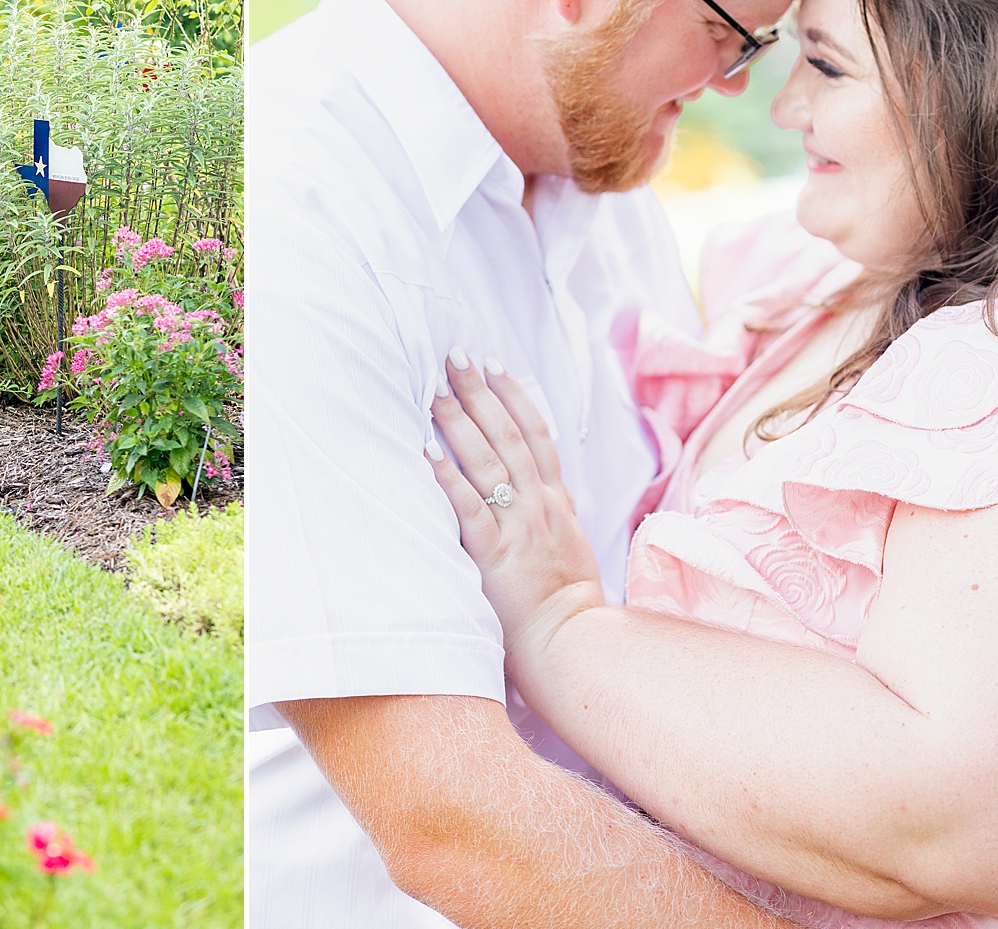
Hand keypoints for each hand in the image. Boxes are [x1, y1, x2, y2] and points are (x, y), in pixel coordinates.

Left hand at [428, 351, 605, 674]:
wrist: (571, 640)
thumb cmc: (567, 600)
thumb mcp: (569, 541)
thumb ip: (552, 508)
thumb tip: (536, 483)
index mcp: (556, 500)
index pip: (537, 434)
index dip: (514, 395)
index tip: (495, 364)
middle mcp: (538, 504)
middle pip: (508, 435)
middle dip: (480, 393)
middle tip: (454, 357)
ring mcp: (518, 526)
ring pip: (487, 461)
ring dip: (458, 422)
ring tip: (434, 390)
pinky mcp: (494, 553)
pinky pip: (468, 507)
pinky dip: (447, 477)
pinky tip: (426, 452)